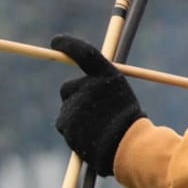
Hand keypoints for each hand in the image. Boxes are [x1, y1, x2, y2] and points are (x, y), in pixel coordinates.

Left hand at [51, 34, 145, 176]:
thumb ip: (102, 86)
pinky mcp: (66, 122)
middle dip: (75, 97)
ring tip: (98, 127)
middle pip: (69, 87)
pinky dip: (74, 131)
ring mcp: (76, 104)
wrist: (129, 147)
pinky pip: (65, 124)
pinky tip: (91, 136)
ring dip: (77, 117)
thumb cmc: (130, 122)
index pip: (84, 53)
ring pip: (67, 109)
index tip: (56, 41)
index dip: (70, 45)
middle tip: (91, 109)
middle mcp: (88, 86)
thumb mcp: (121, 96)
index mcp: (107, 76)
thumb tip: (85, 81)